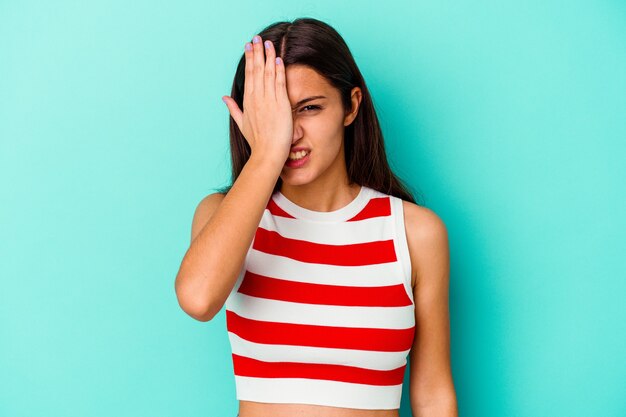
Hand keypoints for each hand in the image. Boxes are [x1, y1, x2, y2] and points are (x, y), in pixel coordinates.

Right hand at [222, 35, 292, 167]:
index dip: (249, 59)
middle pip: (256, 70)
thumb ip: (233, 108)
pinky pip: (279, 83)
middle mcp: (256, 98)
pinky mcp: (280, 105)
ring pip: (267, 73)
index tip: (249, 46)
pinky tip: (278, 59)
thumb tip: (224, 97)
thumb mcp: (242, 123)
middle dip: (257, 52)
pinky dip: (278, 70)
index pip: (248, 75)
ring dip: (268, 56)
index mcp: (247, 101)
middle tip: (257, 37)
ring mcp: (268, 101)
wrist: (267, 154)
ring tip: (268, 42)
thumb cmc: (257, 141)